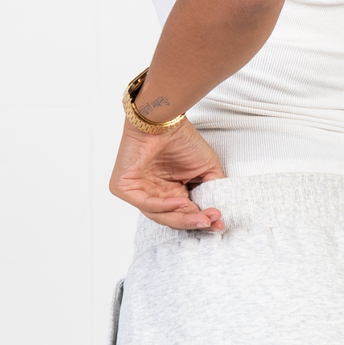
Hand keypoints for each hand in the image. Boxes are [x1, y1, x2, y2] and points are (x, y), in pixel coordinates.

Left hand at [109, 119, 227, 230]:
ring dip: (183, 218)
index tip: (219, 224)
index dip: (201, 221)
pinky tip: (182, 203)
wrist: (164, 120)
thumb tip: (216, 213)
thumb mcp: (206, 169)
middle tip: (211, 221)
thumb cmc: (182, 138)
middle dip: (193, 222)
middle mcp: (154, 194)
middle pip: (172, 218)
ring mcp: (138, 192)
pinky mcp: (124, 188)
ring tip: (202, 216)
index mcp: (170, 192)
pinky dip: (164, 206)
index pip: (184, 214)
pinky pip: (145, 204)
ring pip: (159, 215)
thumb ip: (212, 190)